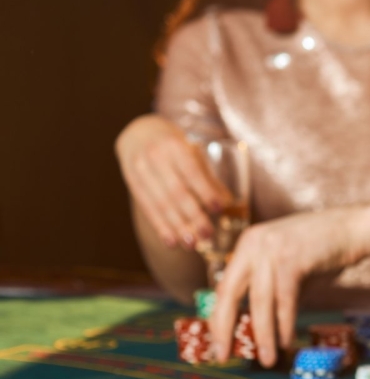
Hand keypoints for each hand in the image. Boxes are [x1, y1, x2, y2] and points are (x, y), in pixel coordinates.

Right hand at [115, 115, 228, 248]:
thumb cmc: (175, 145)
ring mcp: (140, 170)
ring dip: (177, 227)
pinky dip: (160, 227)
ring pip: (160, 203)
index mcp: (175, 146)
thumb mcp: (192, 152)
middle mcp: (155, 157)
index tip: (219, 208)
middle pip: (175, 191)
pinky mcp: (131, 182)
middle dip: (192, 215)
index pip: (191, 171)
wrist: (139, 133)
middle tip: (207, 234)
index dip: (205, 191)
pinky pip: (147, 208)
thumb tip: (229, 203)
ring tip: (191, 244)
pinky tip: (171, 241)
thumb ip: (207, 176)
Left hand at [211, 207, 367, 366]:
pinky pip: (284, 300)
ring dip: (262, 334)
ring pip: (259, 301)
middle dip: (223, 328)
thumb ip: (271, 290)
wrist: (356, 229)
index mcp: (248, 244)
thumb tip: (258, 327)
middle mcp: (253, 244)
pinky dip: (284, 324)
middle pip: (229, 293)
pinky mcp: (291, 259)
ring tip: (266, 358)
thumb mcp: (288, 266)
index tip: (218, 341)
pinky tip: (286, 341)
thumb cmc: (324, 250)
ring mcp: (271, 250)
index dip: (218, 317)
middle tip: (222, 355)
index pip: (224, 286)